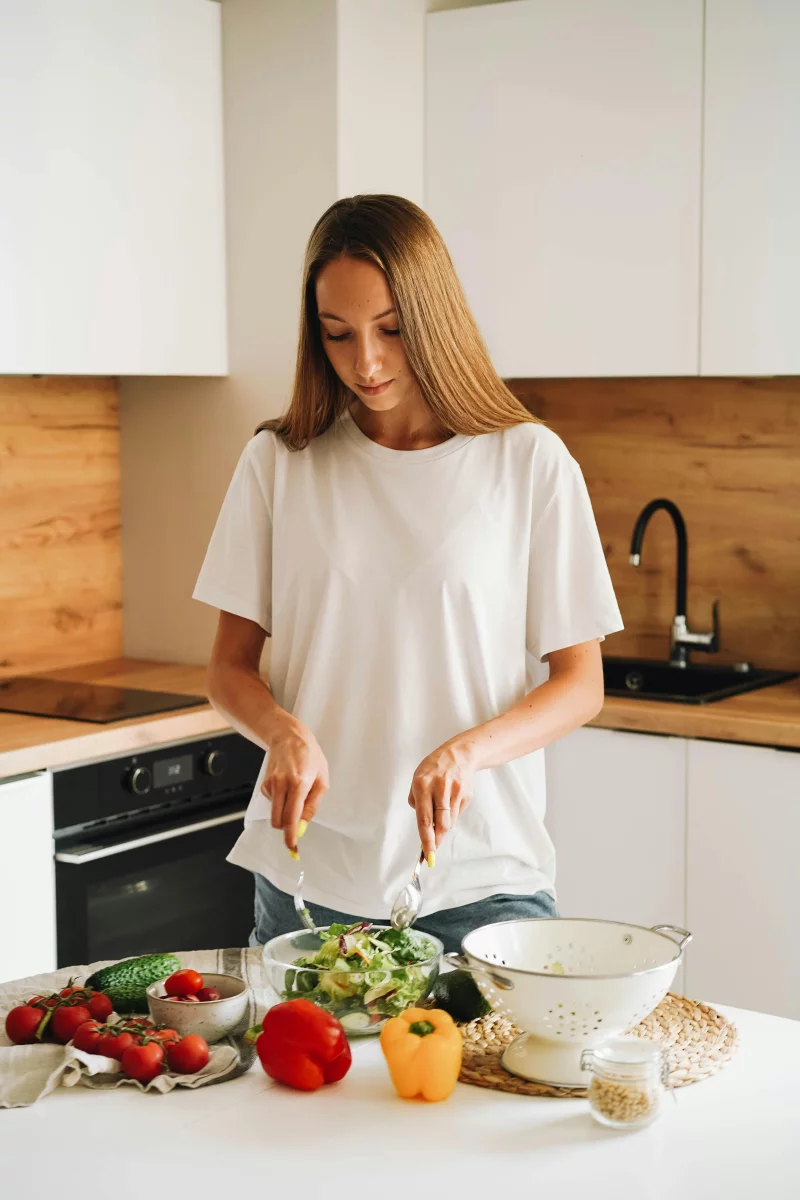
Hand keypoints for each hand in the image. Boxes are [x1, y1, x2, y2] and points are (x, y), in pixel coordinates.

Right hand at [262, 715, 328, 853]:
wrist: (289, 737)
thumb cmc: (310, 756)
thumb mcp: (322, 780)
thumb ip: (313, 805)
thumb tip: (303, 825)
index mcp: (299, 784)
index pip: (291, 817)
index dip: (290, 836)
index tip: (292, 848)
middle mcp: (281, 784)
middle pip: (278, 820)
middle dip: (286, 828)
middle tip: (296, 827)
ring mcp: (270, 784)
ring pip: (274, 813)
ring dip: (285, 812)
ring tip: (296, 793)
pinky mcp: (264, 784)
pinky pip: (272, 803)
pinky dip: (280, 802)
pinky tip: (287, 787)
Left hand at [408, 739, 475, 862]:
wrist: (459, 754)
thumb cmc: (434, 768)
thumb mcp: (417, 778)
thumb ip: (416, 800)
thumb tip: (423, 825)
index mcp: (422, 785)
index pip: (424, 818)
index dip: (426, 839)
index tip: (427, 854)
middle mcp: (439, 788)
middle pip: (440, 824)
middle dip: (436, 841)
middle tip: (432, 851)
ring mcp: (455, 792)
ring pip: (449, 821)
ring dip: (443, 829)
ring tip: (438, 823)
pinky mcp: (466, 795)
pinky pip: (456, 814)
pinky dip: (450, 816)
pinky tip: (447, 806)